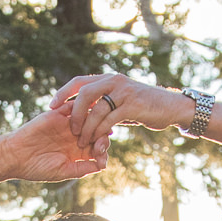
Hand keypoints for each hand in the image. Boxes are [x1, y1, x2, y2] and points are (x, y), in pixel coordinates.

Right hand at [0, 103, 110, 184]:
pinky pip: (72, 105)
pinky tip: (81, 118)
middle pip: (97, 129)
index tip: (101, 157)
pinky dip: (79, 108)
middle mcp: (75, 136)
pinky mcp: (57, 114)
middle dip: (102, 135)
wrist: (15, 156)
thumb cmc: (37, 168)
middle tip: (98, 142)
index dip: (103, 149)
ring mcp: (67, 124)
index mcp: (78, 151)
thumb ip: (82, 168)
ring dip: (93, 121)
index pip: (98, 146)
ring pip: (88, 116)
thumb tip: (102, 166)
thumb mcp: (62, 171)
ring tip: (91, 130)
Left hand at [48, 73, 191, 147]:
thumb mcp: (121, 100)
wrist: (171, 107)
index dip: (63, 93)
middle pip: (84, 93)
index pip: (79, 81)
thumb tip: (84, 110)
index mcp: (108, 79)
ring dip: (87, 128)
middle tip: (69, 129)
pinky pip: (109, 120)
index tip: (51, 106)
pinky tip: (97, 142)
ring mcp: (124, 92)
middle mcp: (114, 81)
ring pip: (96, 109)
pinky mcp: (132, 106)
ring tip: (82, 141)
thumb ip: (104, 102)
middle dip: (73, 113)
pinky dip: (100, 132)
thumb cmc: (144, 106)